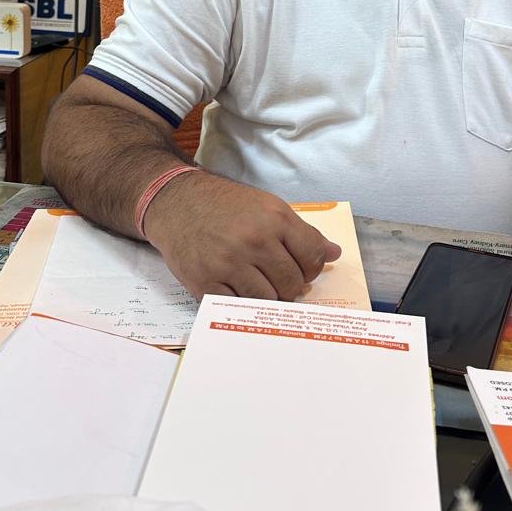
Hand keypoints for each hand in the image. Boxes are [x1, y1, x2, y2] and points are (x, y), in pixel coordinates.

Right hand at [142, 171, 340, 300]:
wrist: (177, 203)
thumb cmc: (226, 205)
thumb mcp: (269, 207)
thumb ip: (303, 233)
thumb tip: (334, 254)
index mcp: (274, 219)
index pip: (312, 256)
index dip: (313, 268)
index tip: (304, 269)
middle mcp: (254, 241)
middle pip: (292, 283)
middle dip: (291, 286)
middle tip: (280, 280)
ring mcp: (229, 264)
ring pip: (267, 300)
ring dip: (269, 298)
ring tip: (261, 285)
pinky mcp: (206, 283)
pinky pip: (237, 307)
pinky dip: (243, 304)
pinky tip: (240, 291)